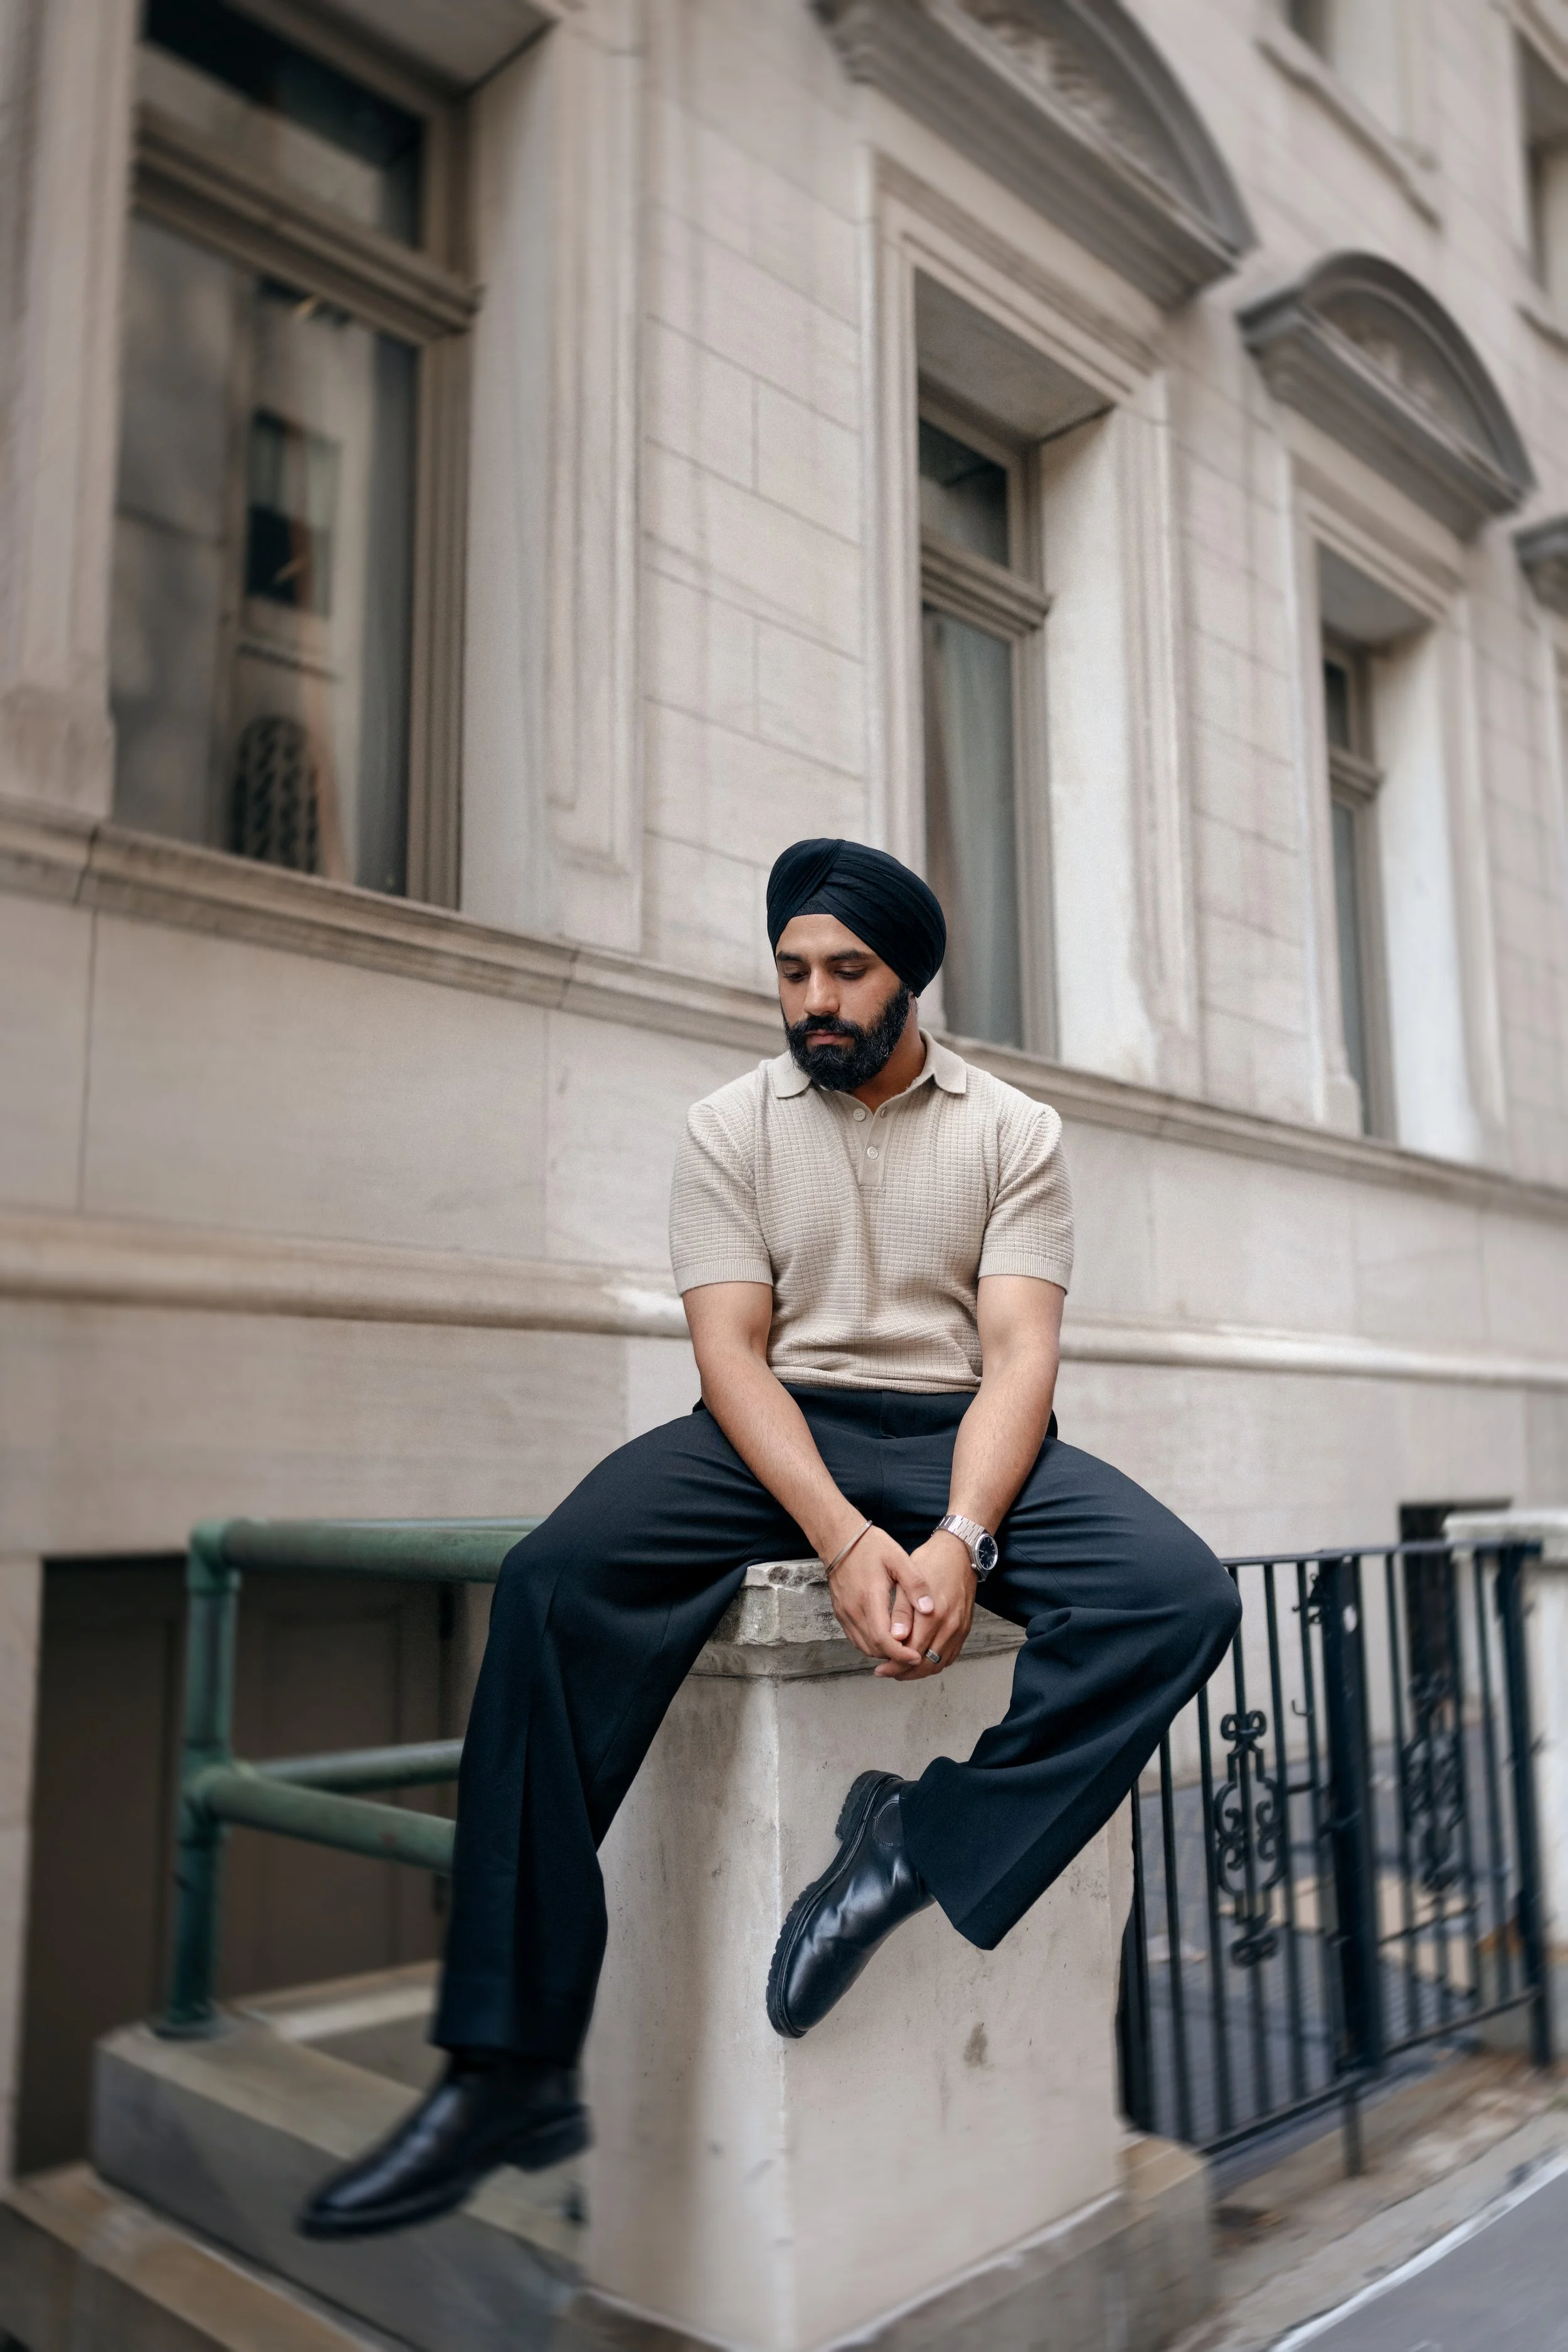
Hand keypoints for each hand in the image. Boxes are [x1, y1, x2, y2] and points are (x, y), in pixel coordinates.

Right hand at [825, 1526, 929, 1671]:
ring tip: (903, 1649)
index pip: (883, 1639)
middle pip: (874, 1648)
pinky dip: (872, 1645)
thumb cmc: (870, 1547)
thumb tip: (929, 1609)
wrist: (839, 1538)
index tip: (917, 1656)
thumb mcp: (898, 1558)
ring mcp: (845, 1614)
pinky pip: (856, 1639)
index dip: (900, 1653)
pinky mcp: (841, 1614)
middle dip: (895, 1658)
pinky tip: (887, 1639)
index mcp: (870, 1597)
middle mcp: (853, 1610)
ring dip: (884, 1652)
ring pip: (864, 1647)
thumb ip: (915, 1583)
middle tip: (915, 1655)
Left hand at [873, 1530, 974, 1680]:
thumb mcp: (906, 1581)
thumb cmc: (931, 1562)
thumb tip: (894, 1638)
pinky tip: (919, 1659)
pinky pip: (950, 1656)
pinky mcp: (965, 1629)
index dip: (894, 1664)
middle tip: (887, 1672)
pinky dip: (934, 1663)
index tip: (880, 1668)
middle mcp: (949, 1625)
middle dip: (904, 1673)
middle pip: (926, 1664)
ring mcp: (959, 1629)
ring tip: (900, 1669)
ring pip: (939, 1664)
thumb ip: (901, 1612)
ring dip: (919, 1671)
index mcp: (933, 1614)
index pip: (911, 1652)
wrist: (959, 1552)